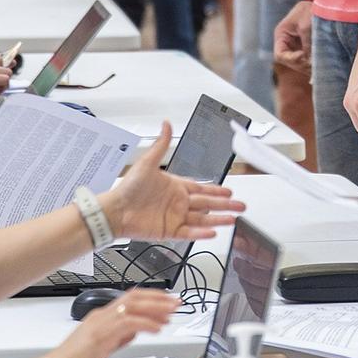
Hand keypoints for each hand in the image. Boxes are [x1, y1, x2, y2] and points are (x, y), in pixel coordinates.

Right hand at [46, 290, 179, 357]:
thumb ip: (117, 337)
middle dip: (158, 298)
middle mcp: (102, 315)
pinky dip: (146, 324)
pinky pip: (129, 323)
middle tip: (176, 303)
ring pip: (133, 306)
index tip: (166, 302)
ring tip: (170, 314)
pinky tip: (157, 329)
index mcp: (101, 316)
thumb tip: (133, 333)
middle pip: (134, 296)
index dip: (151, 297)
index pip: (130, 297)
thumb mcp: (101, 345)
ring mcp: (101, 324)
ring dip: (156, 308)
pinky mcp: (102, 335)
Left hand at [101, 122, 242, 241]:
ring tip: (234, 220)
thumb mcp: (147, 163)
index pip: (201, 188)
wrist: (116, 210)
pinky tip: (213, 231)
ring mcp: (175, 217)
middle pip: (207, 204)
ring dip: (218, 219)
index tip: (229, 192)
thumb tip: (166, 124)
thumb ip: (161, 145)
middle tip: (241, 206)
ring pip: (202, 219)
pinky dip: (201, 232)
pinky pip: (189, 232)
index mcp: (175, 186)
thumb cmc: (128, 187)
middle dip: (225, 205)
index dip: (216, 190)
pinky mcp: (169, 231)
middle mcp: (178, 202)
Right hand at [273, 0, 313, 73]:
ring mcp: (295, 46)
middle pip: (289, 62)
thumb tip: (311, 62)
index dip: (290, 59)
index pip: (279, 55)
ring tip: (319, 67)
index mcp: (281, 36)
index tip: (302, 56)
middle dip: (301, 65)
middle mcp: (286, 43)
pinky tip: (321, 64)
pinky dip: (311, 63)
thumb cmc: (308, 10)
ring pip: (298, 63)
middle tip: (314, 65)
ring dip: (307, 67)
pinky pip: (306, 59)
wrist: (317, 1)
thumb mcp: (306, 27)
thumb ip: (307, 44)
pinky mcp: (304, 47)